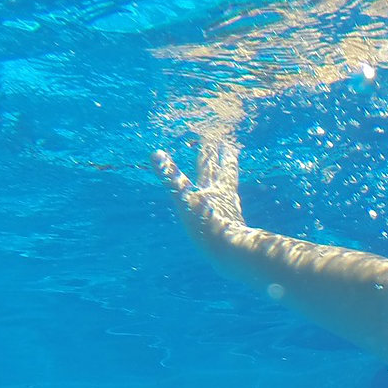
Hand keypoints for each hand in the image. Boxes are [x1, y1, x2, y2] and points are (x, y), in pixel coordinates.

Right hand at [152, 137, 246, 254]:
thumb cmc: (208, 224)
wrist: (232, 252)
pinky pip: (230, 210)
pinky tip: (230, 209)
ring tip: (229, 175)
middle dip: (224, 159)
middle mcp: (225, 196)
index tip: (214, 136)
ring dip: (228, 180)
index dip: (210, 149)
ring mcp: (230, 211)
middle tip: (229, 147)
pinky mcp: (232, 226)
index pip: (211, 163)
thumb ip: (171, 177)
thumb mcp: (185, 199)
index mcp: (215, 186)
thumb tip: (155, 153)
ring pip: (230, 189)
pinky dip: (229, 203)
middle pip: (225, 172)